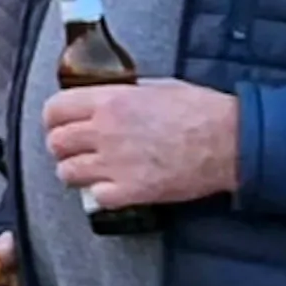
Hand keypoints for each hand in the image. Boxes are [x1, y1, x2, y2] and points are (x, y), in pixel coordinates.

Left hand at [42, 80, 238, 213]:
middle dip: (62, 146)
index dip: (54, 118)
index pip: (55, 110)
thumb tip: (102, 99)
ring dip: (76, 172)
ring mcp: (116, 163)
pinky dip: (101, 195)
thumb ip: (122, 94)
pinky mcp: (132, 191)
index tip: (59, 124)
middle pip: (56, 143)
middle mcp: (105, 131)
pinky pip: (95, 197)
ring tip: (90, 170)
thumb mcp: (156, 87)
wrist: (231, 141)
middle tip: (74, 149)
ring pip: (67, 173)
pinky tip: (113, 186)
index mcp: (109, 101)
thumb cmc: (201, 111)